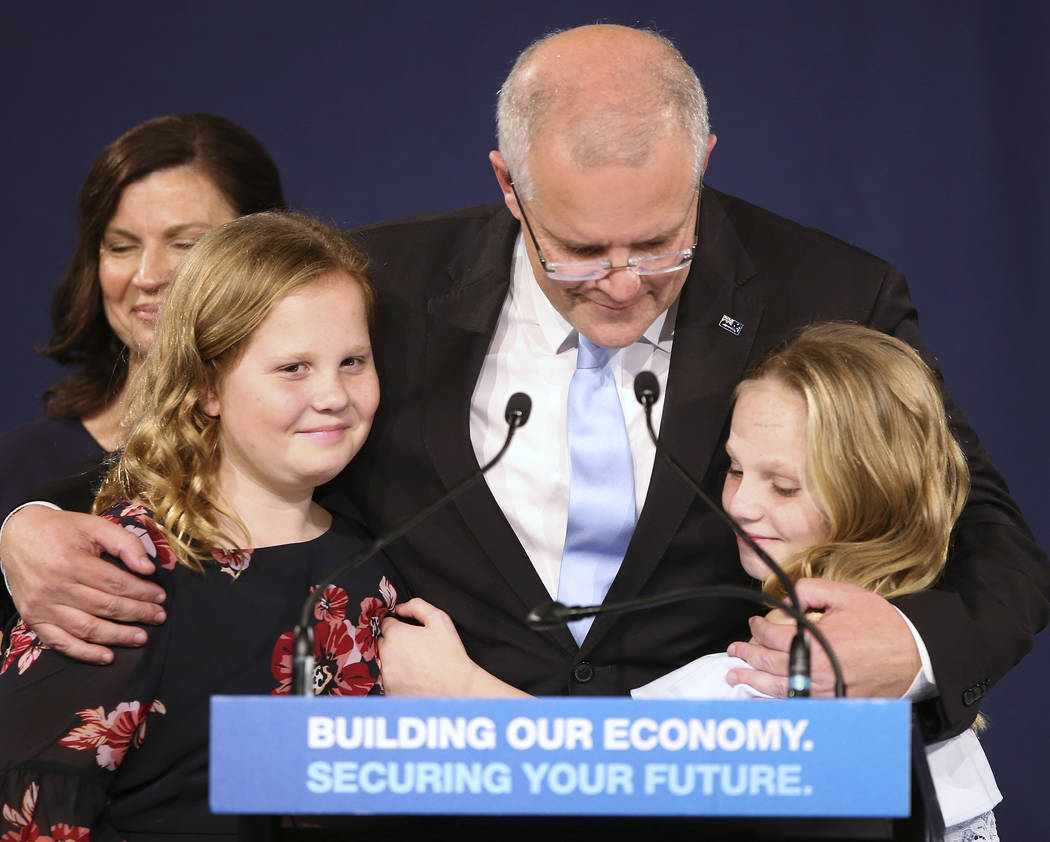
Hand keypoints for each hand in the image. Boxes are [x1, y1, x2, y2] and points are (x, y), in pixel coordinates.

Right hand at [1, 505, 165, 662]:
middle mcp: (54, 586)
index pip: (116, 583)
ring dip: (118, 636)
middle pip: (104, 606)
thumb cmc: (62, 530)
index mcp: (70, 561)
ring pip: (86, 628)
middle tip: (159, 617)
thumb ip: (125, 543)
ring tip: (141, 637)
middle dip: (137, 614)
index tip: (161, 596)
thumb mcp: (95, 526)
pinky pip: (60, 643)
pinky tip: (107, 656)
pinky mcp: (33, 619)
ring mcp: (41, 606)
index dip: (142, 592)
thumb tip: (148, 568)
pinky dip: (84, 653)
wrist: (17, 536)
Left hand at [378, 598, 525, 696]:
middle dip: (394, 643)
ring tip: (416, 665)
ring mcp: (386, 675)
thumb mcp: (439, 620)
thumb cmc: (449, 654)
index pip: (385, 623)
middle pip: (382, 642)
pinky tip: (414, 678)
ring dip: (394, 661)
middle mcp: (386, 655)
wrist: (457, 688)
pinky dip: (397, 678)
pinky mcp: (389, 691)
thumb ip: (417, 606)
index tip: (409, 633)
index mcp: (395, 635)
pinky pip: (388, 680)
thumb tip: (400, 607)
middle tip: (415, 649)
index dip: (398, 626)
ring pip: (384, 662)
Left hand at [725, 578, 919, 697]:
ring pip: (778, 688)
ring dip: (752, 681)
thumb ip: (809, 591)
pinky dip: (775, 703)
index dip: (758, 627)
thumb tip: (786, 599)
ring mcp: (823, 689)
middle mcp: (814, 669)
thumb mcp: (844, 595)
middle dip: (747, 654)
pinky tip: (761, 700)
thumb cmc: (880, 623)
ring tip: (735, 676)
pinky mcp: (834, 703)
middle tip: (734, 650)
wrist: (914, 652)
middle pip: (769, 662)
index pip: (772, 636)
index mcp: (814, 641)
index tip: (754, 622)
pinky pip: (798, 705)